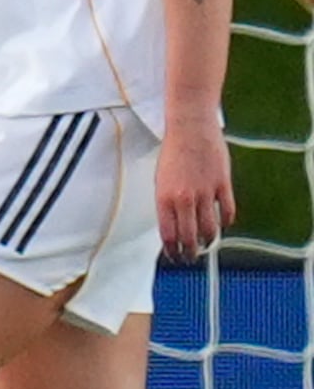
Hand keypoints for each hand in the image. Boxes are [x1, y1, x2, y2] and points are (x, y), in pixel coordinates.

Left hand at [155, 120, 233, 258]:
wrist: (190, 130)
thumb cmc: (173, 152)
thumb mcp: (160, 180)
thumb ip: (167, 203)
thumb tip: (173, 223)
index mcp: (164, 198)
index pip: (168, 235)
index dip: (172, 250)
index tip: (174, 257)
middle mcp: (183, 199)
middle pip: (189, 237)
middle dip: (190, 252)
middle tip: (190, 258)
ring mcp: (204, 193)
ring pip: (210, 229)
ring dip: (208, 241)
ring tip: (207, 244)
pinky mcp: (222, 185)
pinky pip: (227, 212)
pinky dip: (226, 222)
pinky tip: (223, 224)